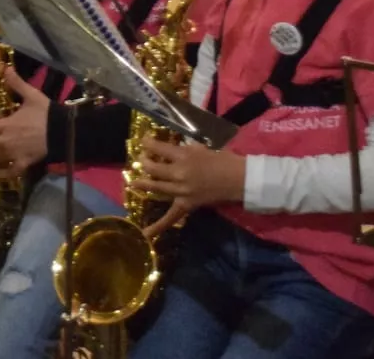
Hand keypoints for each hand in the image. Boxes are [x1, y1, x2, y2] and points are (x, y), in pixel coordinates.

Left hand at [0, 67, 48, 176]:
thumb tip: (4, 67)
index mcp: (5, 125)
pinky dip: (2, 174)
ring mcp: (14, 154)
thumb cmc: (45, 113)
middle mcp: (5, 141)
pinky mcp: (24, 163)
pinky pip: (10, 171)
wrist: (62, 131)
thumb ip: (16, 83)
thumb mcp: (31, 95)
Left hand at [130, 138, 246, 234]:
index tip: (144, 140)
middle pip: (152, 167)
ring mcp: (181, 190)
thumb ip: (184, 149)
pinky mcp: (187, 204)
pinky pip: (171, 216)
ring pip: (155, 186)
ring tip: (134, 180)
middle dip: (144, 161)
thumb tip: (173, 149)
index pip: (157, 147)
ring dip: (143, 183)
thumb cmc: (223, 159)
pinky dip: (158, 225)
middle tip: (143, 158)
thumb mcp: (201, 148)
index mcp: (183, 155)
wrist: (238, 179)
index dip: (147, 143)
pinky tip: (145, 233)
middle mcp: (178, 173)